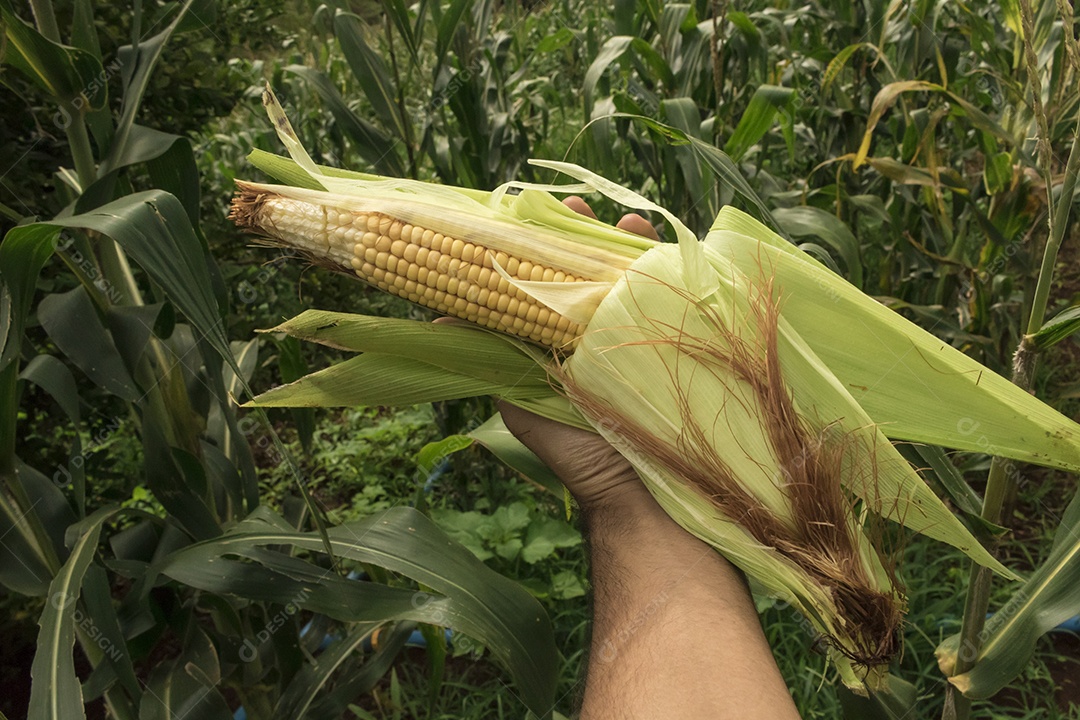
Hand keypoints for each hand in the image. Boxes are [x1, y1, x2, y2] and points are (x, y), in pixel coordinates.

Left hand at [501, 197, 655, 511]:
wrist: (640, 496)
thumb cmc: (579, 454)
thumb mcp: (525, 404)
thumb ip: (493, 360)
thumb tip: (441, 317)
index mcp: (562, 344)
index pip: (547, 285)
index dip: (538, 250)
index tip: (528, 219)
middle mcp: (600, 337)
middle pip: (589, 274)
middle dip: (582, 237)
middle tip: (570, 210)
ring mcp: (638, 338)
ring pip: (629, 278)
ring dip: (623, 244)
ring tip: (620, 218)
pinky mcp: (673, 344)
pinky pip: (667, 297)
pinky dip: (662, 267)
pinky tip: (654, 241)